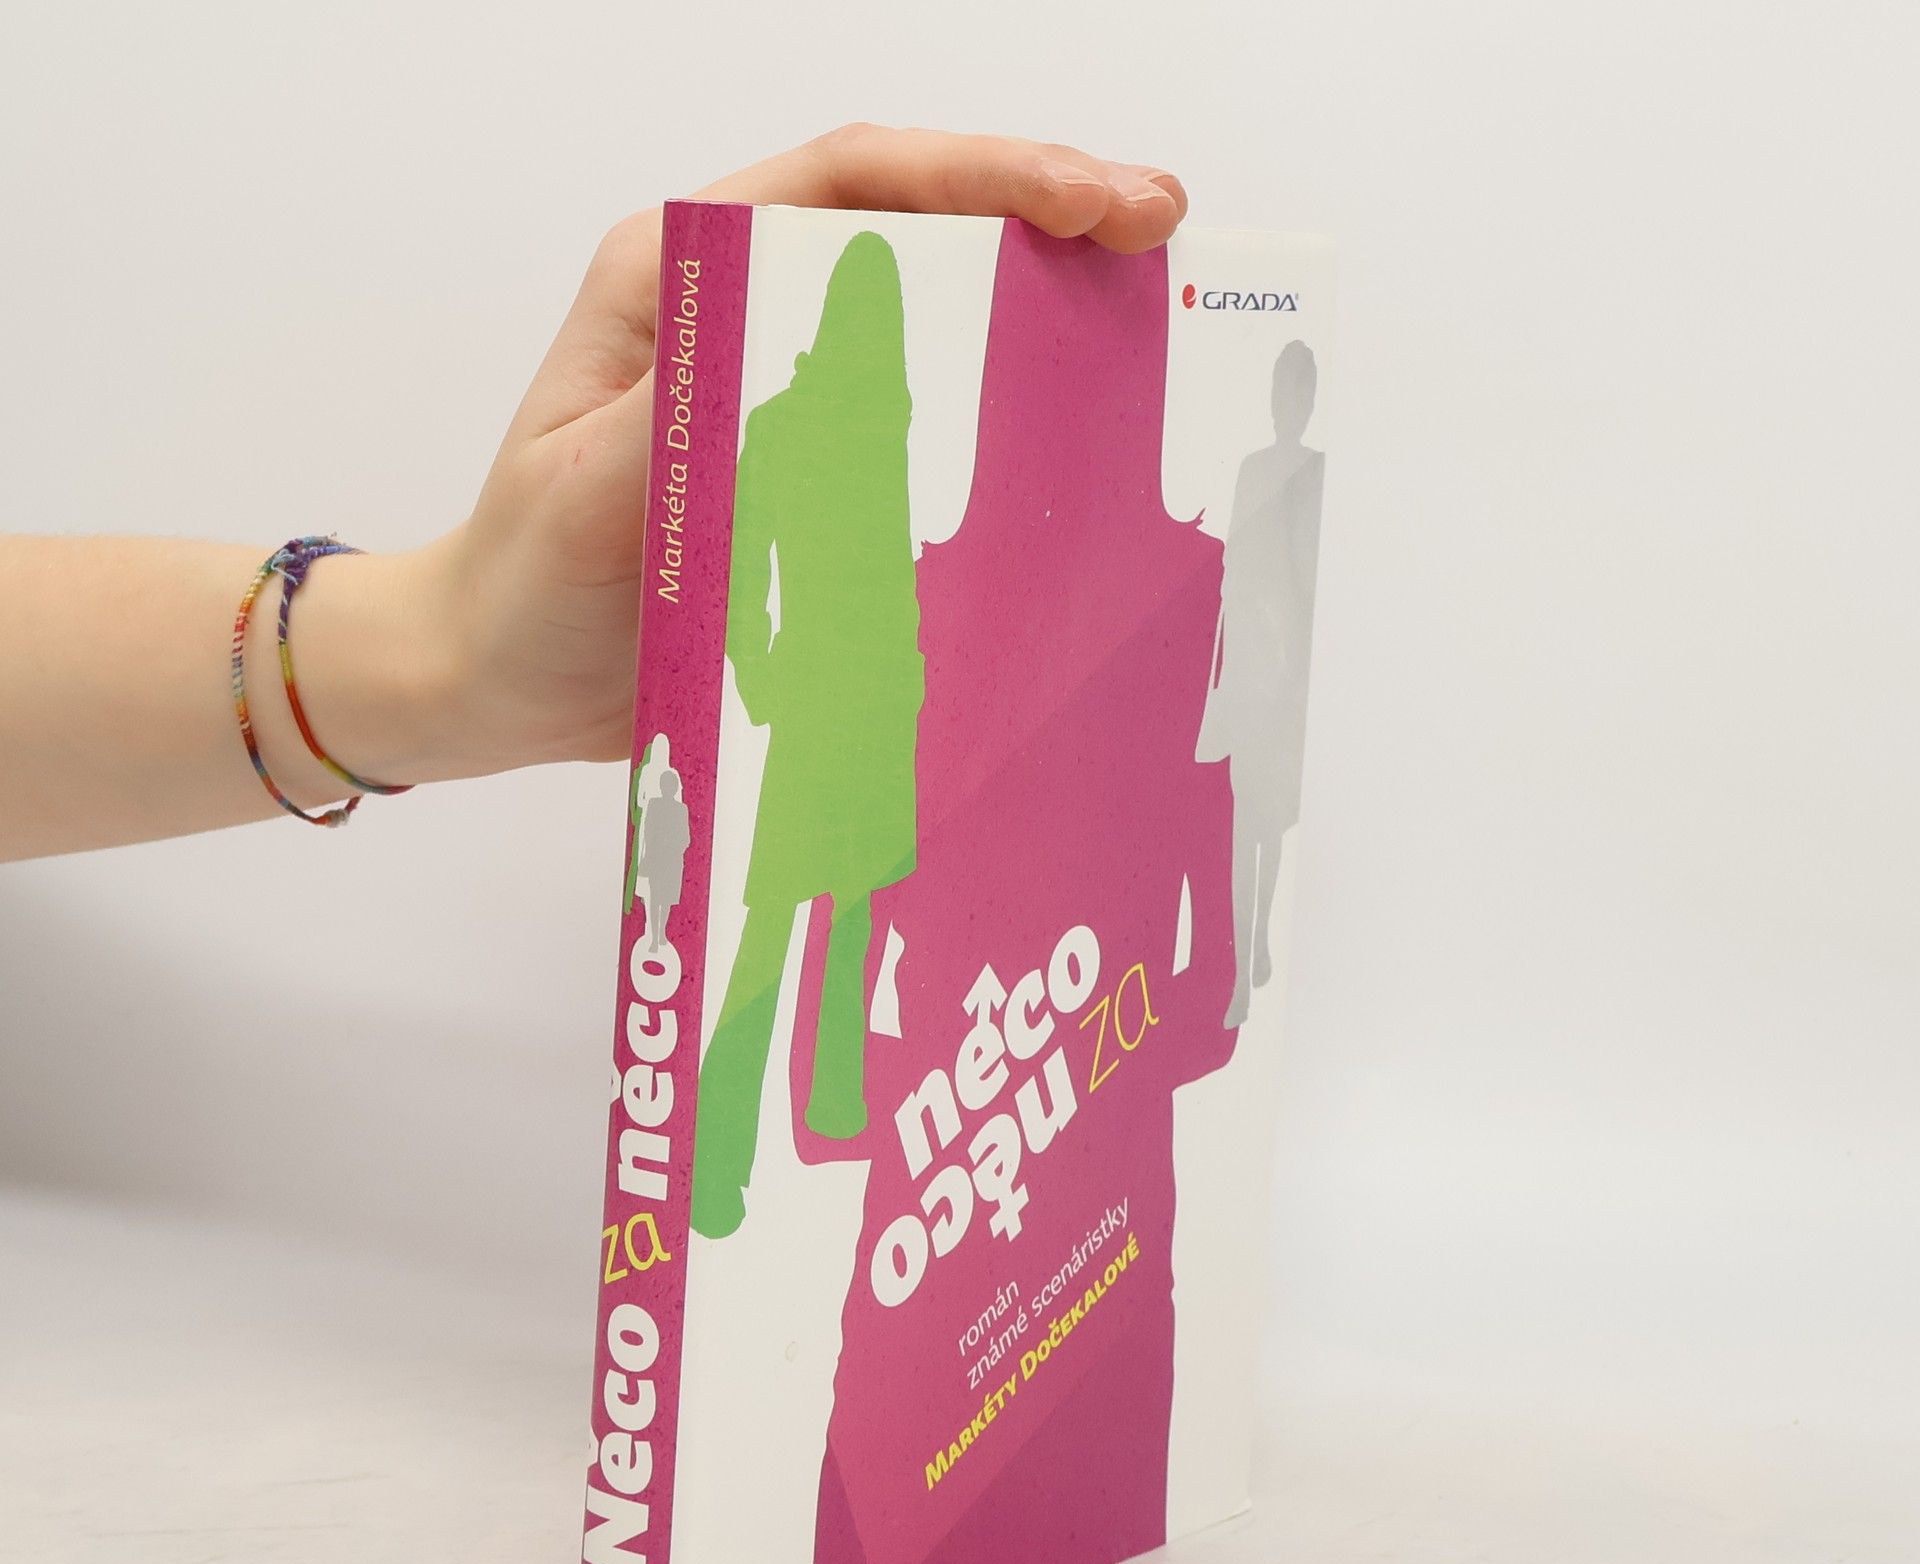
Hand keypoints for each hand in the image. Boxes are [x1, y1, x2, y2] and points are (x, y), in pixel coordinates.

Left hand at [409, 125, 1188, 781]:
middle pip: (918, 231)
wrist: (503, 680)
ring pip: (939, 324)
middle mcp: (750, 317)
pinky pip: (932, 435)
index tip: (1093, 204)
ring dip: (1046, 314)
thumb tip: (801, 376)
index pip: (851, 183)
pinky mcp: (822, 478)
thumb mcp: (582, 494)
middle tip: (1163, 237)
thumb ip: (677, 425)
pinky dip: (1008, 427)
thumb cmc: (524, 580)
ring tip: (1157, 319)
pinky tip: (1083, 441)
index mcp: (684, 275)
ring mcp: (794, 396)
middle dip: (1048, 219)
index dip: (983, 176)